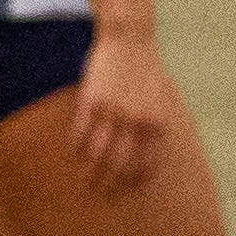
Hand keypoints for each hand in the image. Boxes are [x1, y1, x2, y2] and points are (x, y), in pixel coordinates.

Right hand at [73, 21, 176, 187]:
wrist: (130, 39)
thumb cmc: (147, 69)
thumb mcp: (162, 100)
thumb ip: (156, 127)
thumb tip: (150, 155)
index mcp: (157, 124)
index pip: (146, 166)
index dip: (135, 184)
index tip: (128, 194)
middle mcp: (135, 122)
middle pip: (120, 166)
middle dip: (111, 186)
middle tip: (103, 196)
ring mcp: (111, 112)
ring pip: (97, 155)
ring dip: (90, 174)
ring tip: (86, 183)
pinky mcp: (91, 101)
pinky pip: (80, 134)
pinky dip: (76, 149)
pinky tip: (74, 156)